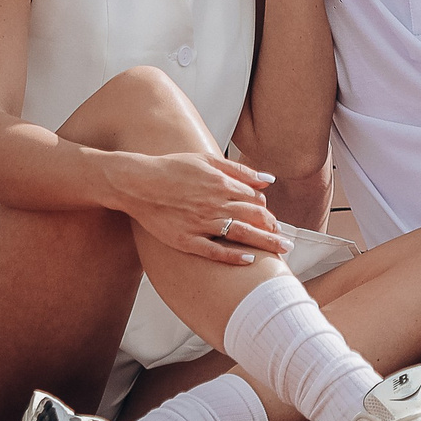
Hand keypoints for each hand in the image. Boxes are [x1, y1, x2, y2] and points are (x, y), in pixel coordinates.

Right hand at [103, 150, 291, 265]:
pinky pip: (215, 251)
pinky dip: (234, 256)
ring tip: (282, 250)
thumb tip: (268, 179)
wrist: (137, 183)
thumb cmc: (170, 169)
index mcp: (221, 183)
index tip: (268, 218)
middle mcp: (215, 204)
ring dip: (266, 242)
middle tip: (284, 240)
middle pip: (255, 217)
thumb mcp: (206, 160)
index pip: (255, 199)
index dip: (265, 209)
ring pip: (242, 234)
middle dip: (273, 228)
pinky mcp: (187, 240)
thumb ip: (238, 170)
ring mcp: (201, 223)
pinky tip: (250, 260)